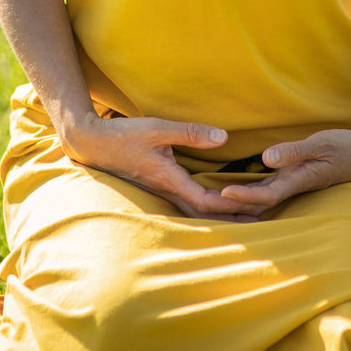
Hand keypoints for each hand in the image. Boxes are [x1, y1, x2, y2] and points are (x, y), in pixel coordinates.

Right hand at [61, 113, 259, 221]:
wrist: (93, 144)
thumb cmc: (124, 135)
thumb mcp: (158, 129)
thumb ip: (190, 133)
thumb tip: (223, 138)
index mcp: (169, 179)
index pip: (204, 200)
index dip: (228, 205)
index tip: (252, 206)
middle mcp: (166, 190)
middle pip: (202, 213)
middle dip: (230, 218)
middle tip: (258, 221)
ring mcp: (160, 191)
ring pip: (193, 211)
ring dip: (218, 215)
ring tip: (243, 217)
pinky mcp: (157, 186)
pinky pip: (185, 203)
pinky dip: (203, 206)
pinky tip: (212, 203)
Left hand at [217, 125, 350, 213]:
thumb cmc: (347, 147)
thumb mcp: (322, 143)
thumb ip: (295, 151)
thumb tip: (266, 158)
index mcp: (299, 180)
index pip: (266, 194)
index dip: (244, 195)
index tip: (221, 193)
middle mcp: (293, 186)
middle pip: (258, 202)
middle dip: (233, 206)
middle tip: (204, 207)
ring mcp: (294, 184)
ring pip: (261, 199)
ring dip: (238, 203)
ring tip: (211, 205)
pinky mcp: (295, 179)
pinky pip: (268, 190)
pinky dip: (250, 194)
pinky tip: (234, 192)